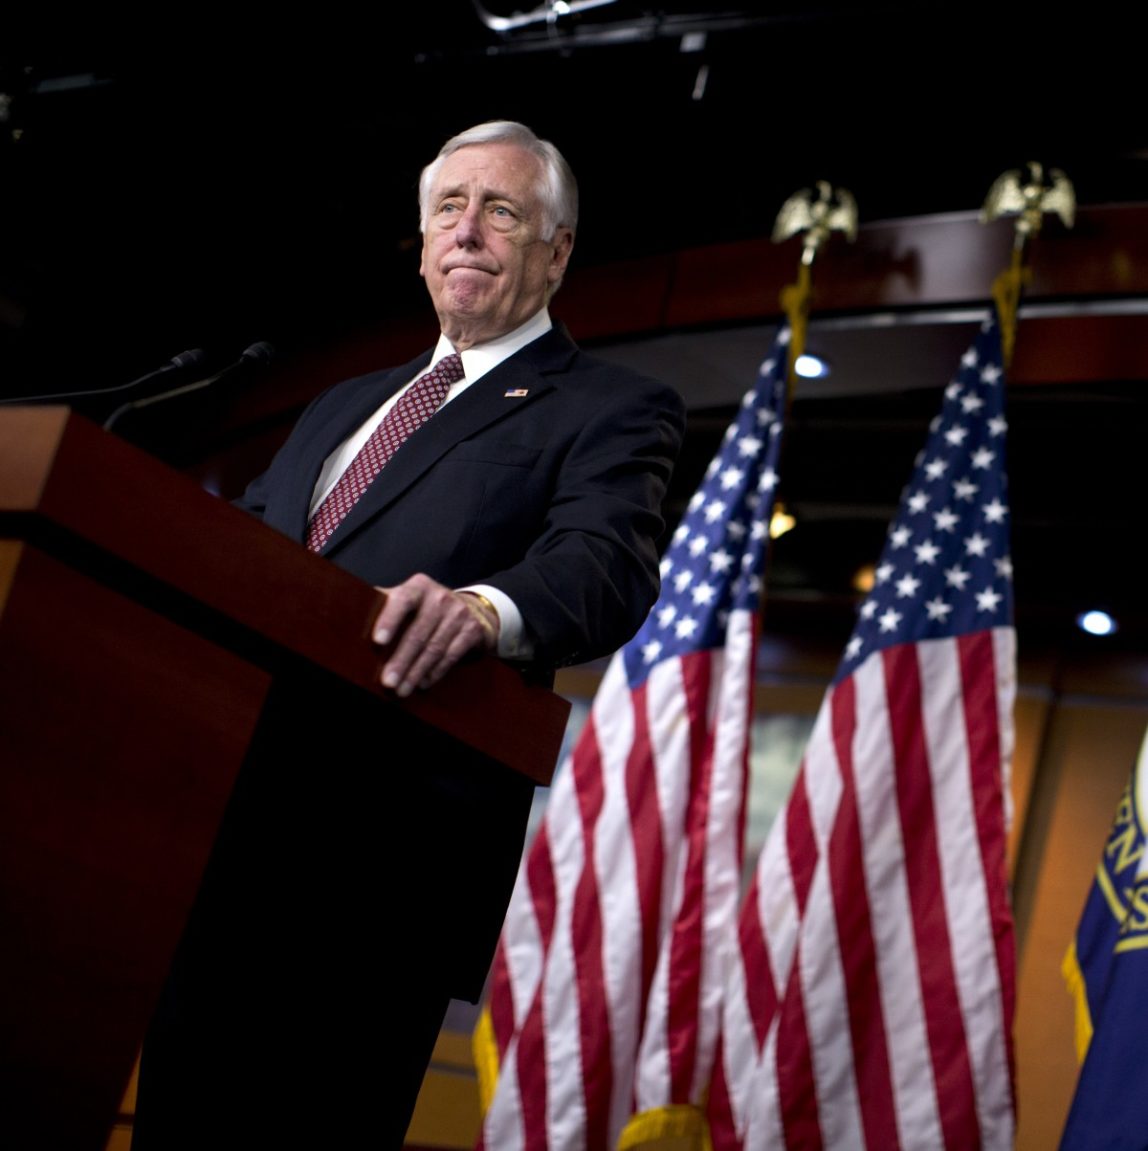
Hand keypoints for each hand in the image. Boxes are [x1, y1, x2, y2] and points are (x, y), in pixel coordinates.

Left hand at [371, 573, 499, 696]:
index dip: (389, 620)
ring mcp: (459, 613)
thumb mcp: (409, 599)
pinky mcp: (472, 630)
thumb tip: (350, 614)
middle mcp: (440, 597)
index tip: (377, 641)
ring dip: (416, 672)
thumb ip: (385, 604)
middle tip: (387, 682)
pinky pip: (451, 655)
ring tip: (402, 689)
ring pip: (434, 648)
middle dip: (401, 660)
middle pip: (418, 632)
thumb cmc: (428, 608)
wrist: (473, 610)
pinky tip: (423, 684)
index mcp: (419, 587)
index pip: (402, 600)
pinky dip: (436, 672)